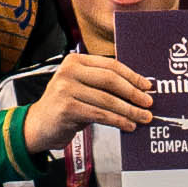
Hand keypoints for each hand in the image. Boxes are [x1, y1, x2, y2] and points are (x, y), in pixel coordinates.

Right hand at [21, 51, 156, 153]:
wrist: (39, 125)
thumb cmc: (66, 105)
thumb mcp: (82, 87)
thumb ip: (103, 84)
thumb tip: (139, 89)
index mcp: (75, 61)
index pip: (110, 65)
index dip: (132, 76)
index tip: (147, 86)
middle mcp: (68, 72)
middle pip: (110, 80)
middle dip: (133, 93)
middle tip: (148, 103)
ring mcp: (65, 90)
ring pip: (107, 100)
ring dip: (129, 110)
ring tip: (143, 118)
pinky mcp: (66, 109)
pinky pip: (100, 115)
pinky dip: (118, 121)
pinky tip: (128, 125)